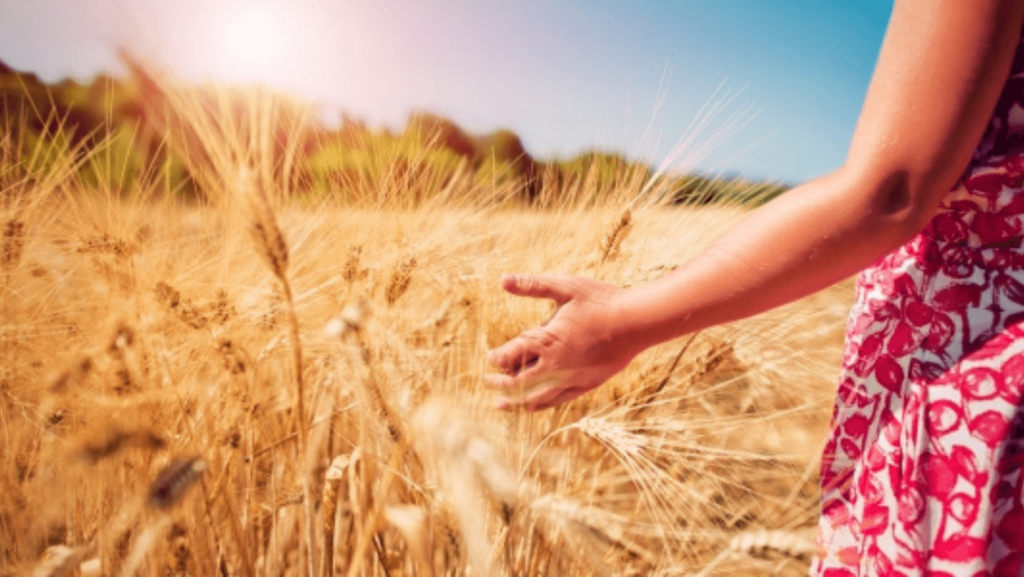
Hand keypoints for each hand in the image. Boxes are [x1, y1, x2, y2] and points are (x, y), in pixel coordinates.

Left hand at [486, 273, 641, 410]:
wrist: (636, 322)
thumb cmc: (601, 301)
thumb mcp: (565, 287)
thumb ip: (533, 285)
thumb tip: (503, 279)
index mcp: (547, 341)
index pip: (512, 355)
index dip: (497, 358)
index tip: (490, 358)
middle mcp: (555, 365)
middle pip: (519, 381)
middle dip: (500, 382)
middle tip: (488, 382)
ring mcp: (571, 379)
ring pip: (536, 397)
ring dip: (516, 401)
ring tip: (501, 404)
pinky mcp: (586, 385)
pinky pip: (557, 401)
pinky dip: (541, 404)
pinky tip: (533, 406)